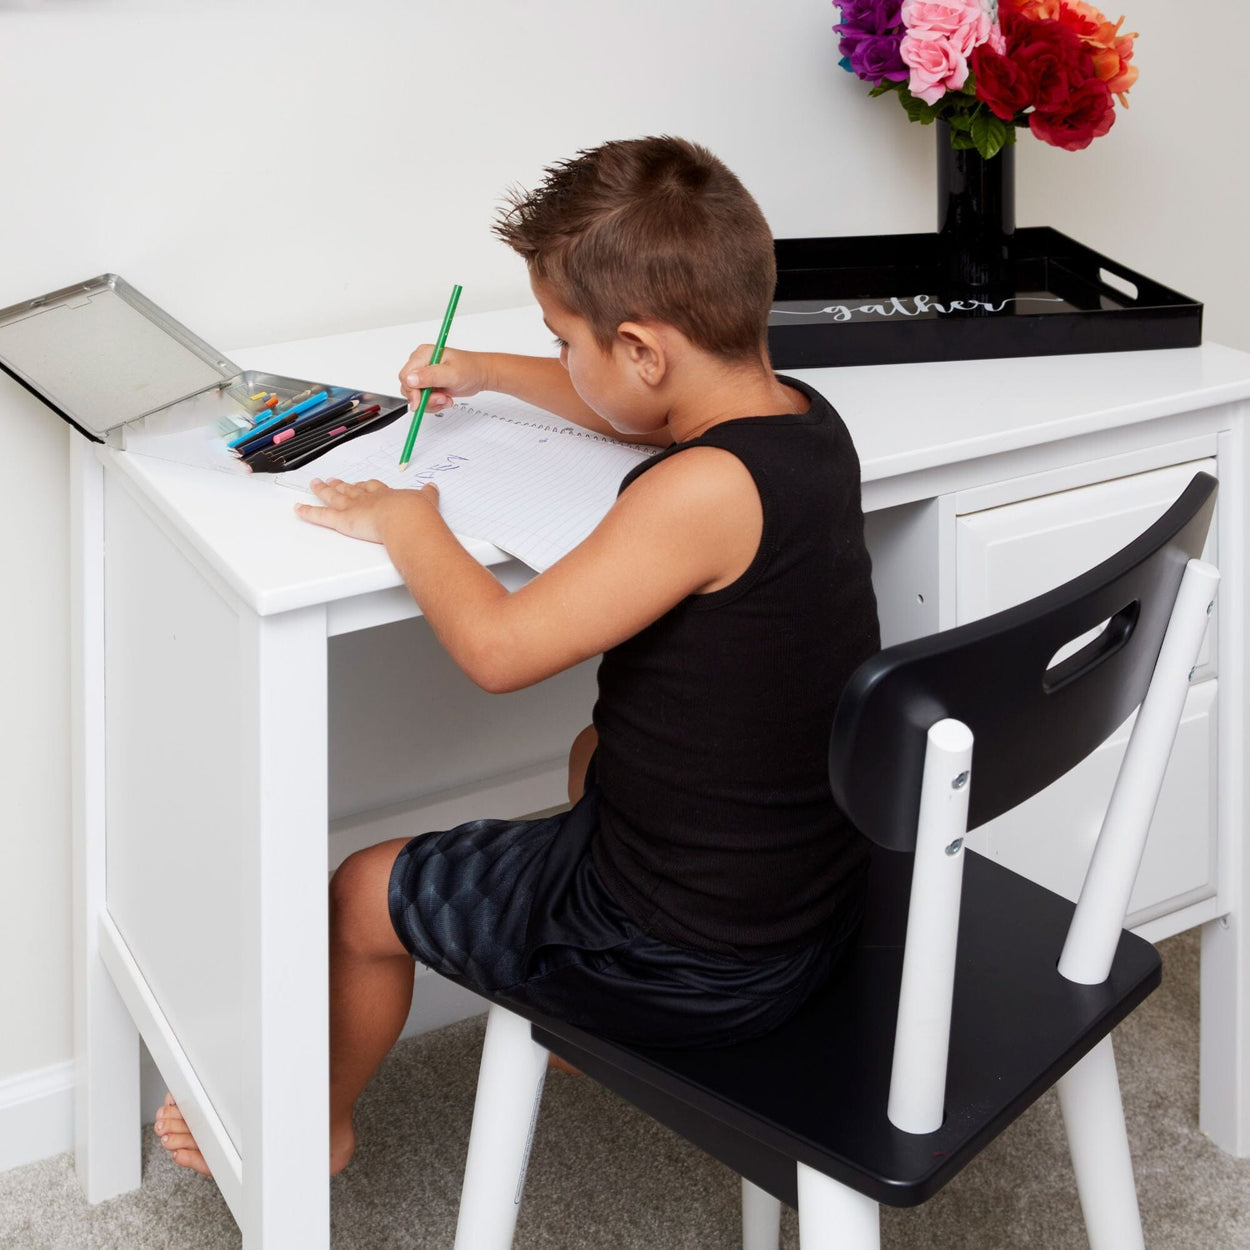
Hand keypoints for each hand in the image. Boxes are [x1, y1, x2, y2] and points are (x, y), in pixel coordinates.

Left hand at [295, 477, 439, 543]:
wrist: (408, 520)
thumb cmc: (417, 514)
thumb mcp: (427, 501)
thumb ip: (428, 495)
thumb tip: (432, 487)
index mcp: (386, 495)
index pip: (372, 488)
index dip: (365, 486)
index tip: (362, 483)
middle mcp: (367, 499)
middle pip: (350, 489)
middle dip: (341, 485)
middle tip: (333, 481)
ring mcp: (353, 508)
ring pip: (334, 497)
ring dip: (323, 491)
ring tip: (315, 484)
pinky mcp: (343, 520)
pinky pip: (322, 516)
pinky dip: (308, 512)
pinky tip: (298, 508)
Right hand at [397, 345, 493, 411]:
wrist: (480, 375)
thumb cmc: (470, 369)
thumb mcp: (451, 373)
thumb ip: (430, 376)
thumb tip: (410, 379)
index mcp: (423, 354)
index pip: (405, 376)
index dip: (412, 392)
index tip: (422, 401)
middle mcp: (420, 363)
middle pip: (408, 387)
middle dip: (424, 398)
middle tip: (442, 398)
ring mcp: (424, 374)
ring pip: (415, 396)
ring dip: (430, 402)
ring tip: (446, 399)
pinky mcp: (428, 384)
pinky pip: (422, 399)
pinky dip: (433, 403)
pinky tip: (445, 399)